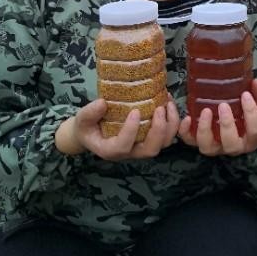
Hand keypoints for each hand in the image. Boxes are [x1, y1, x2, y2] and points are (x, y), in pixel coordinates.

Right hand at [55, 95, 179, 160]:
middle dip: (158, 130)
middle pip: (150, 150)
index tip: (135, 111)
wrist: (91, 132)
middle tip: (159, 108)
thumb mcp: (81, 119)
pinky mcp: (151, 137)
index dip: (131, 132)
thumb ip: (89, 113)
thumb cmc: (87, 126)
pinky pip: (168, 135)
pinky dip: (175, 122)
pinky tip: (172, 103)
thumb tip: (102, 103)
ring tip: (168, 103)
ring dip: (170, 125)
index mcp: (111, 150)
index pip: (123, 147)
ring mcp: (142, 145)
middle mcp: (130, 152)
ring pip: (163, 144)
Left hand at [177, 78, 256, 156]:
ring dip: (205, 130)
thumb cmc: (248, 115)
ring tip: (206, 110)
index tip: (245, 94)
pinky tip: (187, 118)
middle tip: (223, 105)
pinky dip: (186, 132)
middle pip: (231, 144)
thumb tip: (256, 82)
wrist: (237, 122)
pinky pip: (191, 141)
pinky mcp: (200, 142)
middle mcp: (234, 146)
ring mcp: (216, 147)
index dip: (251, 114)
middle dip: (226, 125)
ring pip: (208, 148)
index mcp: (252, 138)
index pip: (255, 130)